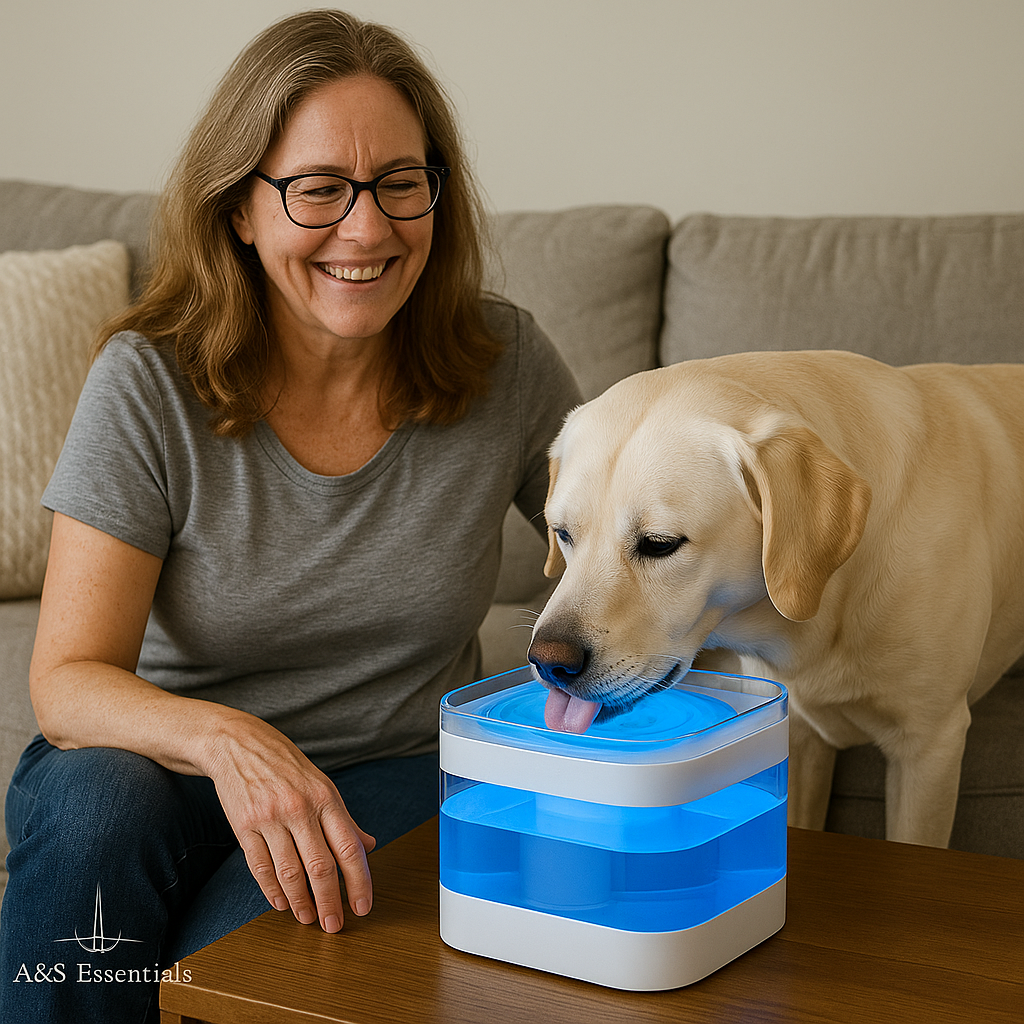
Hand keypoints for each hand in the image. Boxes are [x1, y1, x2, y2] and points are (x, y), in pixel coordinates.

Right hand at [207, 714, 375, 931]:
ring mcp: (270, 818)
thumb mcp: (322, 785)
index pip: (348, 848)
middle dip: (330, 902)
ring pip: (290, 872)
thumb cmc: (286, 766)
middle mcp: (300, 808)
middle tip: (334, 925)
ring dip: (301, 902)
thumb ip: (344, 819)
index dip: (359, 882)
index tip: (363, 906)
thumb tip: (367, 846)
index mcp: (325, 798)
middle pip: (320, 867)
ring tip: (308, 917)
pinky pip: (260, 867)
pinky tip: (281, 902)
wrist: (239, 744)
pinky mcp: (244, 826)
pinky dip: (272, 890)